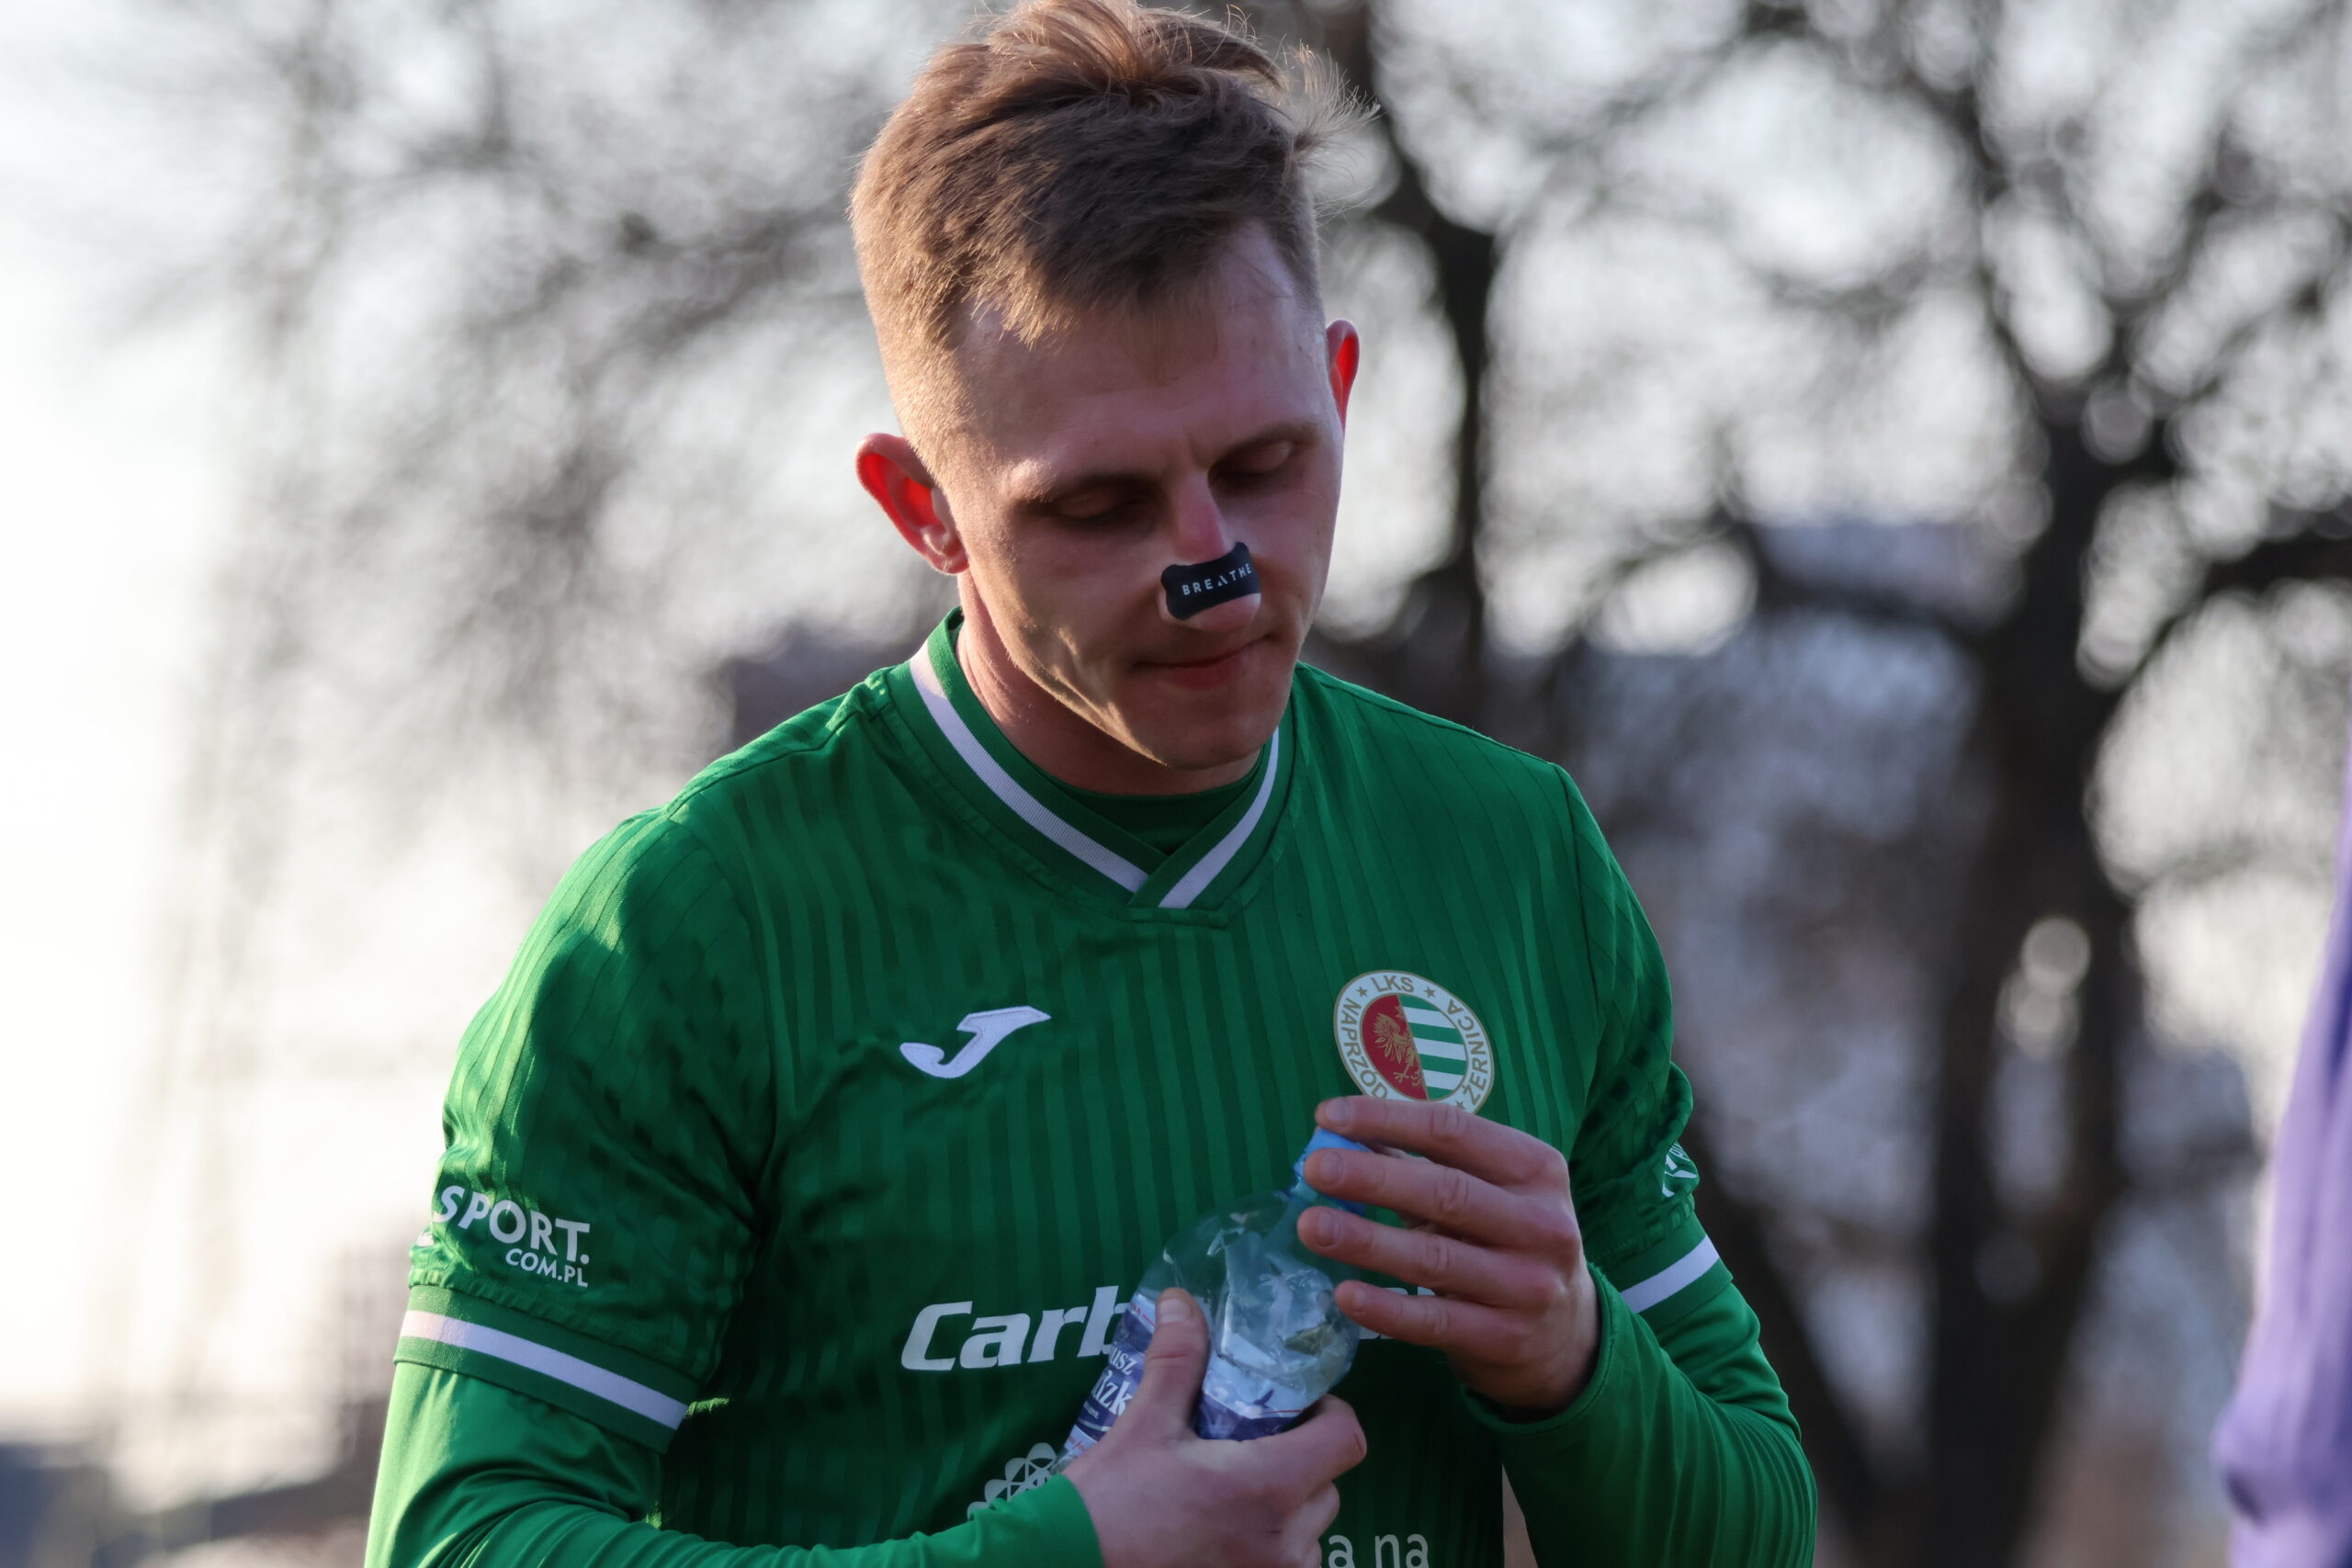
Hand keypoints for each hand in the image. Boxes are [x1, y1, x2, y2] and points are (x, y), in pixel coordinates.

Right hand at [1061, 1288, 1367, 1567]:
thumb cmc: (1109, 1503)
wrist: (1066, 1567)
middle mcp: (1285, 1542)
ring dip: (1287, 1509)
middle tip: (1252, 1444)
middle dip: (1302, 1460)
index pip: (1347, 1441)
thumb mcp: (1144, 1425)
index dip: (1330, 1413)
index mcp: (1267, 1487)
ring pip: (1310, 1533)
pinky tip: (1221, 1532)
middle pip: (1329, 1486)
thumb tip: (1181, 1301)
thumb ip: (1176, 1361)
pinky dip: (1269, 1546)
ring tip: (1233, 1492)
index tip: (1294, 1405)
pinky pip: (1286, 1566)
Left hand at [1297, 1096, 1599, 1417]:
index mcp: (1535, 1168)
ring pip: (1435, 1259)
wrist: (1567, 1338)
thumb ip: (1420, 1166)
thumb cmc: (1507, 1243)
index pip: (1454, 1131)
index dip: (1388, 1119)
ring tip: (1312, 1226)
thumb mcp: (1485, 1194)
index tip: (1327, 1116)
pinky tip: (1344, 1294)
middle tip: (1316, 1169)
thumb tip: (1340, 1136)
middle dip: (1373, 1178)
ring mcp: (1527, 1286)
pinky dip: (1386, 1309)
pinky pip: (1434, 1322)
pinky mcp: (1504, 1339)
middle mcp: (1541, 1224)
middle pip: (1446, 1191)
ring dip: (1367, 1241)